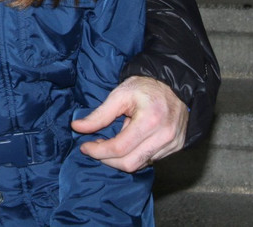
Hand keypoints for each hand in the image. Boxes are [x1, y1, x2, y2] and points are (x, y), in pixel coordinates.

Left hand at [71, 75, 187, 171]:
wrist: (173, 87)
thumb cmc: (144, 88)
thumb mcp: (119, 95)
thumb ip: (99, 115)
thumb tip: (76, 127)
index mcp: (150, 121)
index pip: (119, 148)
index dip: (98, 151)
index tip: (85, 147)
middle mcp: (164, 137)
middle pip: (129, 163)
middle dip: (107, 160)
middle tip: (95, 148)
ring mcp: (172, 145)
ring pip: (139, 165)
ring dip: (119, 159)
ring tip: (111, 143)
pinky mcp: (176, 148)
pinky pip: (150, 161)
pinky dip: (134, 156)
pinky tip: (127, 144)